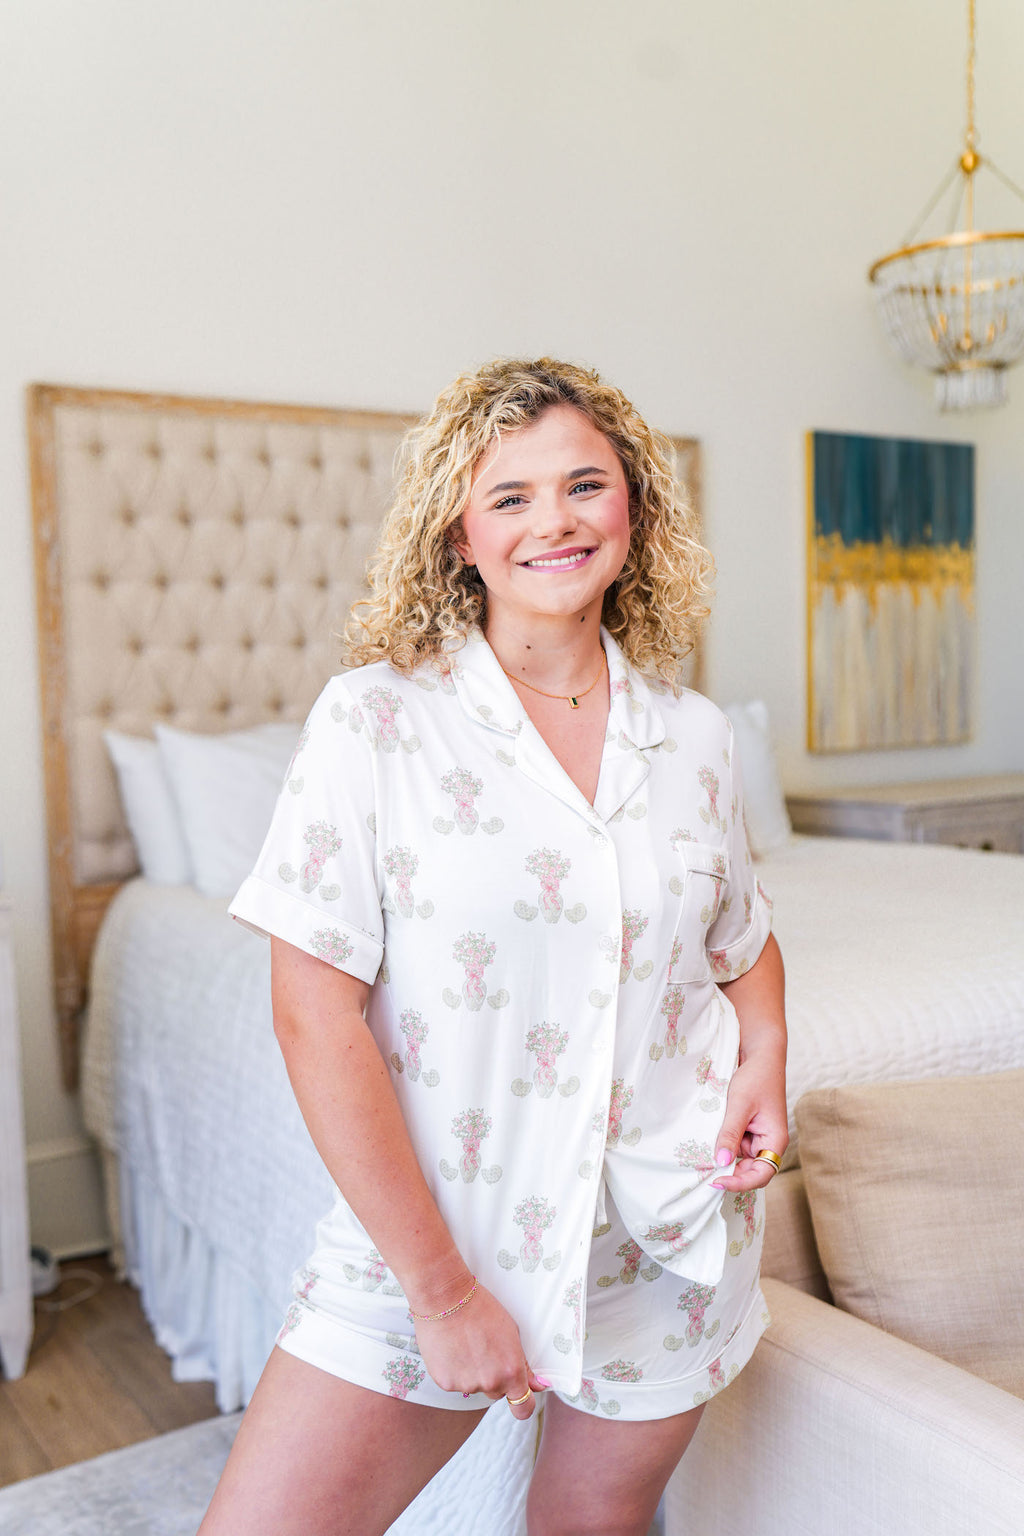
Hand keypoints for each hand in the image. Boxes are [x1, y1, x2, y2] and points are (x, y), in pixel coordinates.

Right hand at [413, 1283, 547, 1418]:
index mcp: (511, 1370)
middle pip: (497, 1392)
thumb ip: (524, 1364)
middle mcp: (490, 1382)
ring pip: (474, 1386)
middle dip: (494, 1377)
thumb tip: (538, 1385)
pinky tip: (452, 1347)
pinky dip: (454, 1370)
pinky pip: (455, 1382)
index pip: (523, 1408)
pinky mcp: (445, 1382)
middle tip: (485, 1349)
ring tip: (465, 1343)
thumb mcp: (511, 1332)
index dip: (523, 1404)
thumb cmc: (480, 1308)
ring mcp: (466, 1384)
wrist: (445, 1297)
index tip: (521, 1399)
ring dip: (473, 1372)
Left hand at [712, 1043, 787, 1192]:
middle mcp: (767, 1142)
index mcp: (775, 1140)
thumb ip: (730, 1134)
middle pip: (749, 1170)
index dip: (740, 1183)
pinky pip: (732, 1143)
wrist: (759, 1053)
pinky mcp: (745, 1128)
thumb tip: (720, 1162)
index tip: (717, 1182)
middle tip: (704, 1174)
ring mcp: (756, 1136)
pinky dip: (720, 1145)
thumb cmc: (756, 1076)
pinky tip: (706, 1141)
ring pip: (737, 1158)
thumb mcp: (740, 1105)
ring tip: (702, 1156)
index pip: (761, 1174)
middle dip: (729, 1173)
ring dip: (722, 1158)